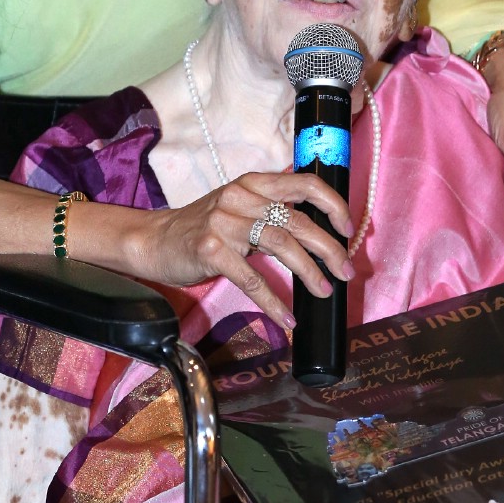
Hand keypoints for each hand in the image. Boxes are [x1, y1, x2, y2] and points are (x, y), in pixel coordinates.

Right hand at [140, 172, 354, 331]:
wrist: (155, 240)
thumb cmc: (202, 227)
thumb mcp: (238, 206)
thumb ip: (271, 209)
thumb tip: (318, 231)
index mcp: (253, 183)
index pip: (304, 183)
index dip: (332, 205)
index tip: (348, 229)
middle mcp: (240, 196)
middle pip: (298, 220)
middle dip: (329, 248)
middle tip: (346, 271)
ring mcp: (224, 222)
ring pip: (281, 245)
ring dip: (309, 272)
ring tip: (324, 291)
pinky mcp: (210, 250)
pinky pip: (251, 279)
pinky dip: (273, 302)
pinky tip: (288, 318)